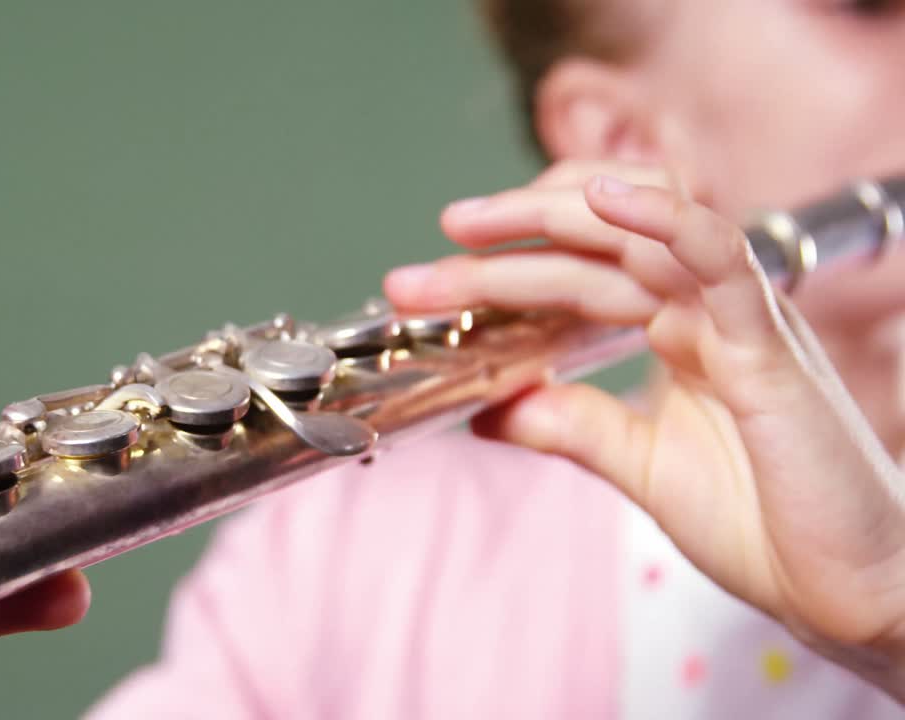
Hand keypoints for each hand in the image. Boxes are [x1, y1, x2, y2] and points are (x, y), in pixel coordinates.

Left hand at [384, 162, 904, 696]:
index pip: (582, 270)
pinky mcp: (769, 348)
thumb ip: (571, 426)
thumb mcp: (640, 467)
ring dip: (552, 219)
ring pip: (643, 232)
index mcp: (679, 332)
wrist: (853, 591)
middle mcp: (706, 312)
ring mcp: (738, 321)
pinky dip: (663, 222)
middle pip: (596, 241)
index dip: (508, 263)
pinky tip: (602, 201)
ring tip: (475, 225)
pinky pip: (720, 259)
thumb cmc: (768, 525)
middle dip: (506, 240)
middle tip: (430, 251)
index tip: (433, 277)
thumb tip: (488, 409)